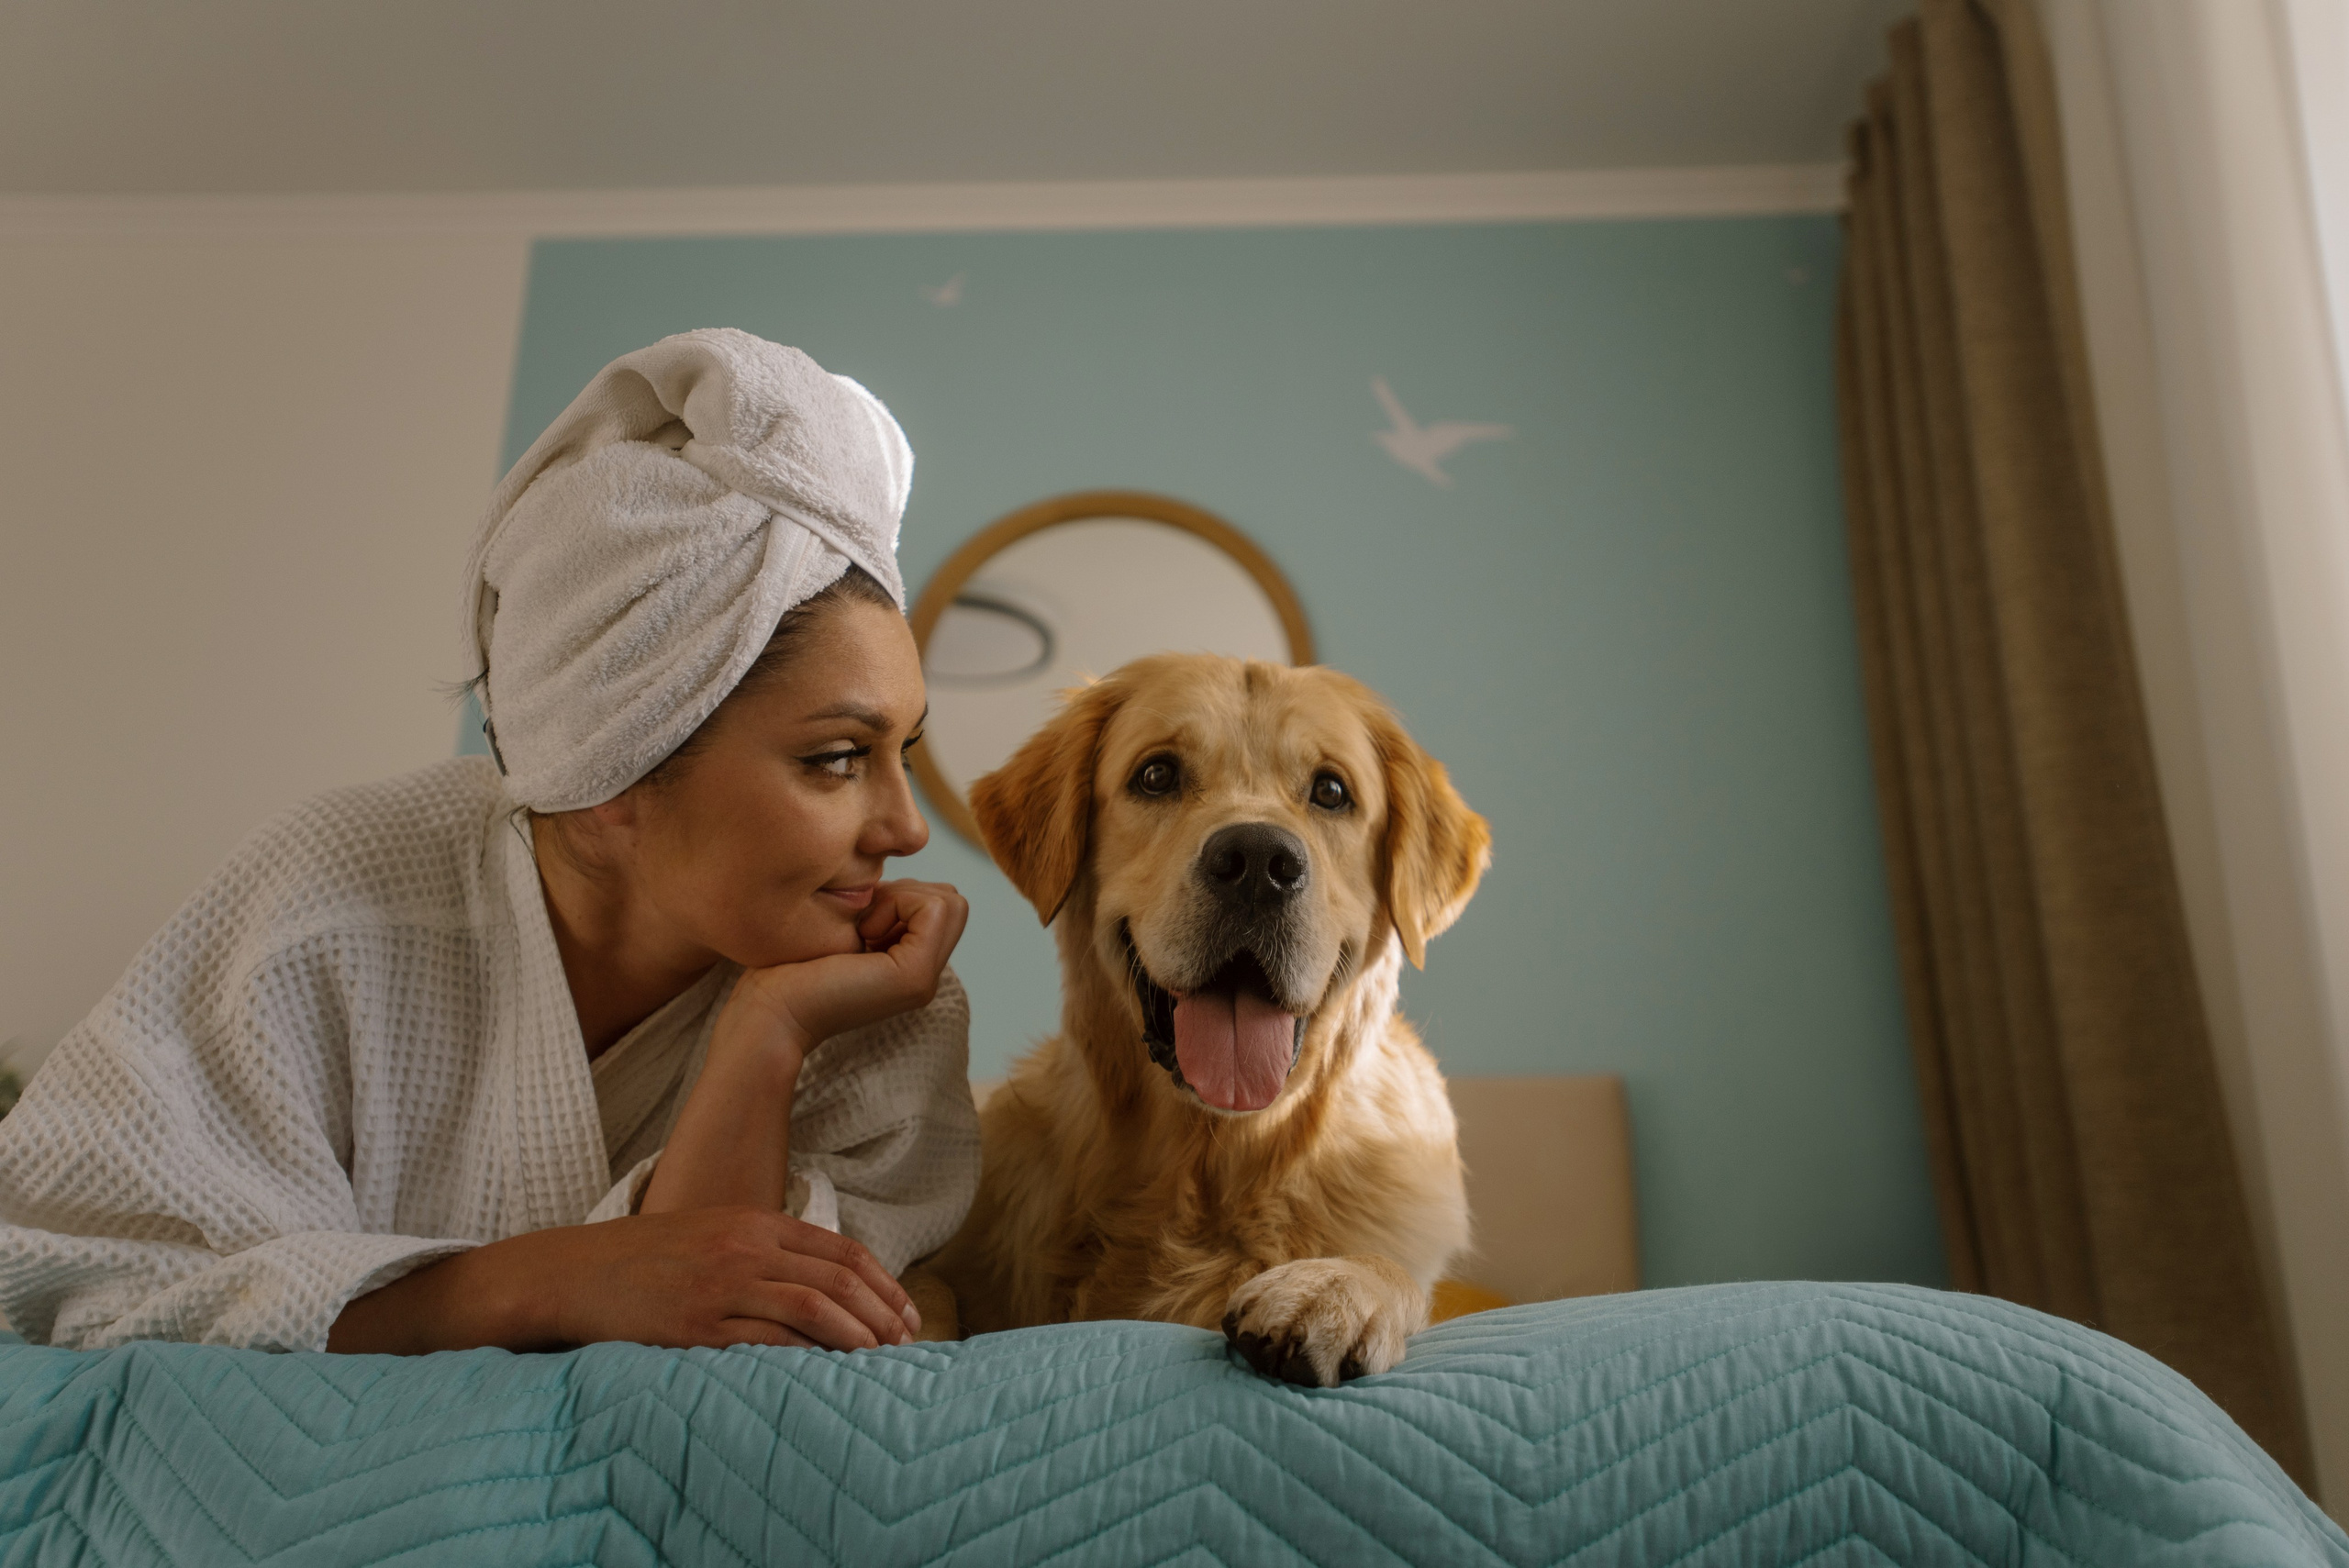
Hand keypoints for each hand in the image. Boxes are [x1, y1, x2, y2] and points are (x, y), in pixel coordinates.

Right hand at [329, 1206, 920, 1354]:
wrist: (568, 1273)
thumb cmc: (644, 1260)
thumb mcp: (710, 1236)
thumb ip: (762, 1250)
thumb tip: (817, 1282)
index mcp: (752, 1222)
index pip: (839, 1249)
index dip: (882, 1283)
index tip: (907, 1314)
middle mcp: (743, 1248)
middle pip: (837, 1279)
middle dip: (881, 1313)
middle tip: (907, 1344)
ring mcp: (719, 1286)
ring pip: (811, 1309)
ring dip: (856, 1337)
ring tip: (880, 1361)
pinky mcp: (694, 1326)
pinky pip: (763, 1343)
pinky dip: (803, 1358)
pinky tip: (826, 1375)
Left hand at [723, 879, 969, 1053]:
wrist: (769, 1011)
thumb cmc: (785, 969)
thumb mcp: (843, 929)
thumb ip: (875, 911)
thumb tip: (884, 882)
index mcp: (910, 967)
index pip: (941, 904)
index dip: (901, 895)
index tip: (858, 920)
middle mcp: (926, 976)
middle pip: (953, 901)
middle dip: (907, 893)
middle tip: (862, 921)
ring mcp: (925, 979)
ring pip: (951, 902)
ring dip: (903, 898)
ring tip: (862, 928)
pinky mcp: (915, 975)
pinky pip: (934, 909)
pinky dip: (897, 905)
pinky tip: (862, 934)